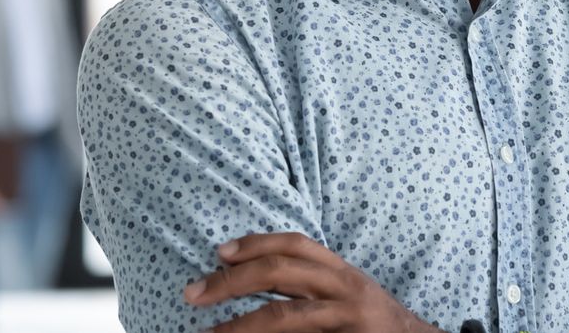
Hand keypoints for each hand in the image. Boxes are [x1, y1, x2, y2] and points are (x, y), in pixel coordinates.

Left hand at [184, 232, 441, 332]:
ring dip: (240, 325)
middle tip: (193, 294)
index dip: (255, 243)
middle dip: (231, 281)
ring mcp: (348, 318)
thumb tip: (250, 278)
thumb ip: (309, 287)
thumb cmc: (375, 326)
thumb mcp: (347, 296)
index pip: (296, 244)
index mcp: (341, 273)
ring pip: (286, 316)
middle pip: (281, 273)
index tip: (219, 252)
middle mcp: (346, 289)